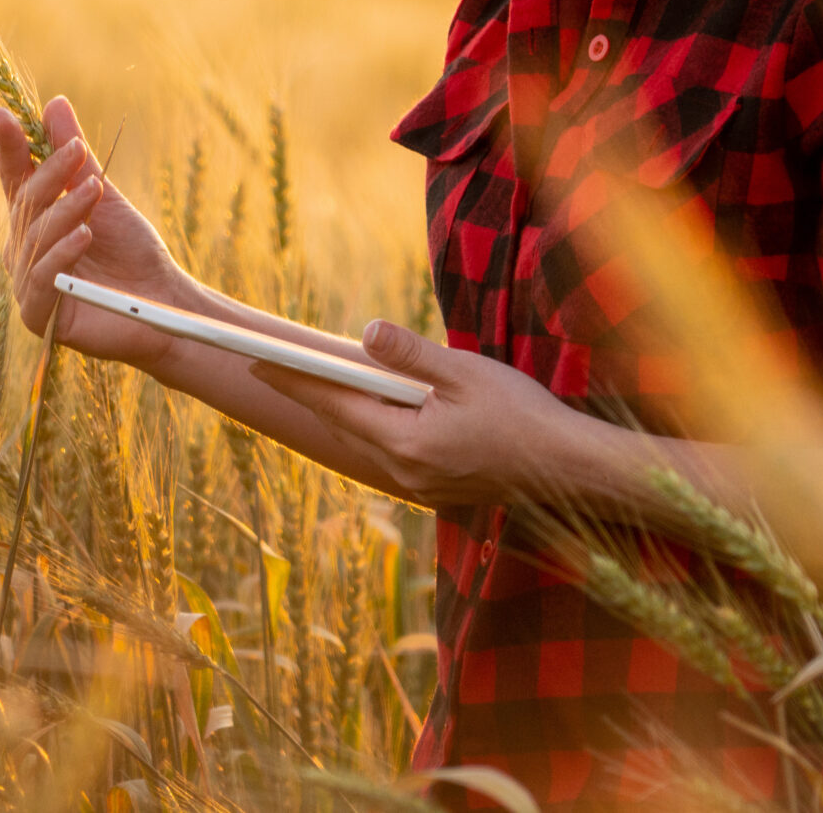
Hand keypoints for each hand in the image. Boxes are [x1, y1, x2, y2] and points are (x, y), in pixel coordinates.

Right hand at [0, 94, 188, 369]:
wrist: (161, 301)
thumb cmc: (131, 250)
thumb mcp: (104, 195)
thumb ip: (76, 158)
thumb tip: (54, 103)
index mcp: (33, 222)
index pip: (15, 179)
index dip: (8, 148)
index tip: (1, 114)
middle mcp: (22, 251)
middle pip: (26, 205)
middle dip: (51, 174)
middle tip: (79, 150)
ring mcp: (26, 284)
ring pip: (36, 239)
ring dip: (66, 210)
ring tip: (96, 190)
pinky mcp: (39, 316)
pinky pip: (42, 280)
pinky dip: (62, 254)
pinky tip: (83, 236)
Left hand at [249, 321, 588, 512]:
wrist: (565, 469)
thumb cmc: (521, 415)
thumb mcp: (465, 373)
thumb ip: (411, 354)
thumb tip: (364, 333)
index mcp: (406, 442)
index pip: (335, 404)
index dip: (293, 380)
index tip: (256, 361)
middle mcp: (404, 470)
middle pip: (345, 425)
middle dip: (311, 393)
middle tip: (275, 365)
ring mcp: (419, 485)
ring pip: (367, 440)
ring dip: (344, 411)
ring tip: (319, 380)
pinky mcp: (435, 489)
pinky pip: (390, 453)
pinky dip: (375, 427)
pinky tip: (376, 409)